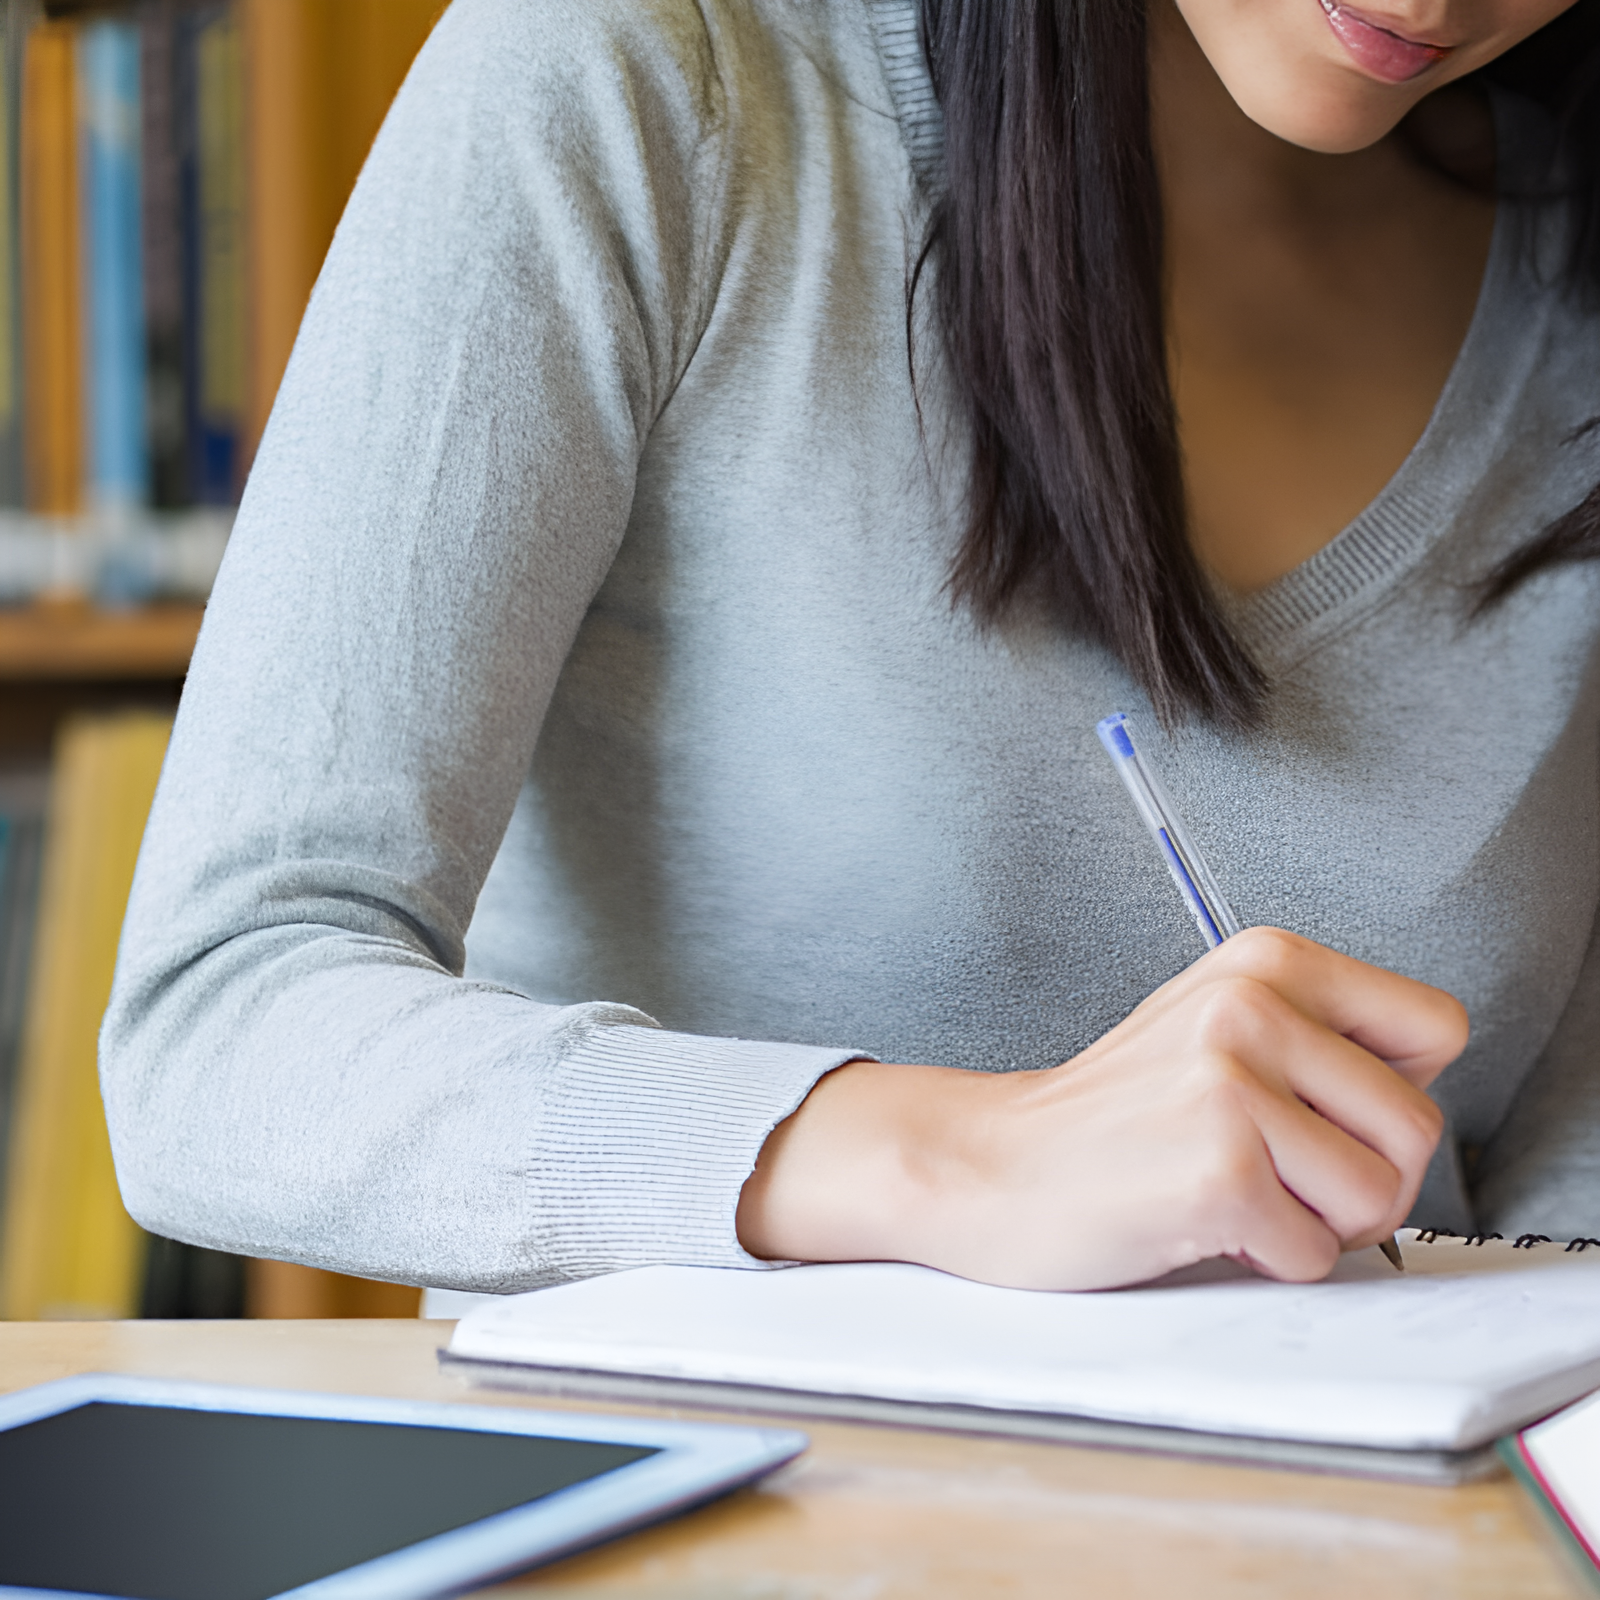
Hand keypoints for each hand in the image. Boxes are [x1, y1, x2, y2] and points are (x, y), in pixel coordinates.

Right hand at [736, 927, 1463, 1288]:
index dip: (1390, 1090)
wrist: (994, 1165)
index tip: (1321, 1110)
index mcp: (1267, 960)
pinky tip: (1197, 1220)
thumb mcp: (1220, 1029)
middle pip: (1417, 1127)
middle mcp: (1253, 1005)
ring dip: (1314, 1223)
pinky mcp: (1217, 1170)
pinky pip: (1312, 1253)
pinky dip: (1264, 1259)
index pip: (1437, 1026)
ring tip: (1237, 1194)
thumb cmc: (1115, 1117)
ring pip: (1377, 1197)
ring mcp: (1230, 1085)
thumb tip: (1424, 1091)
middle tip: (1275, 1174)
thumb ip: (1322, 1037)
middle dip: (1361, 1179)